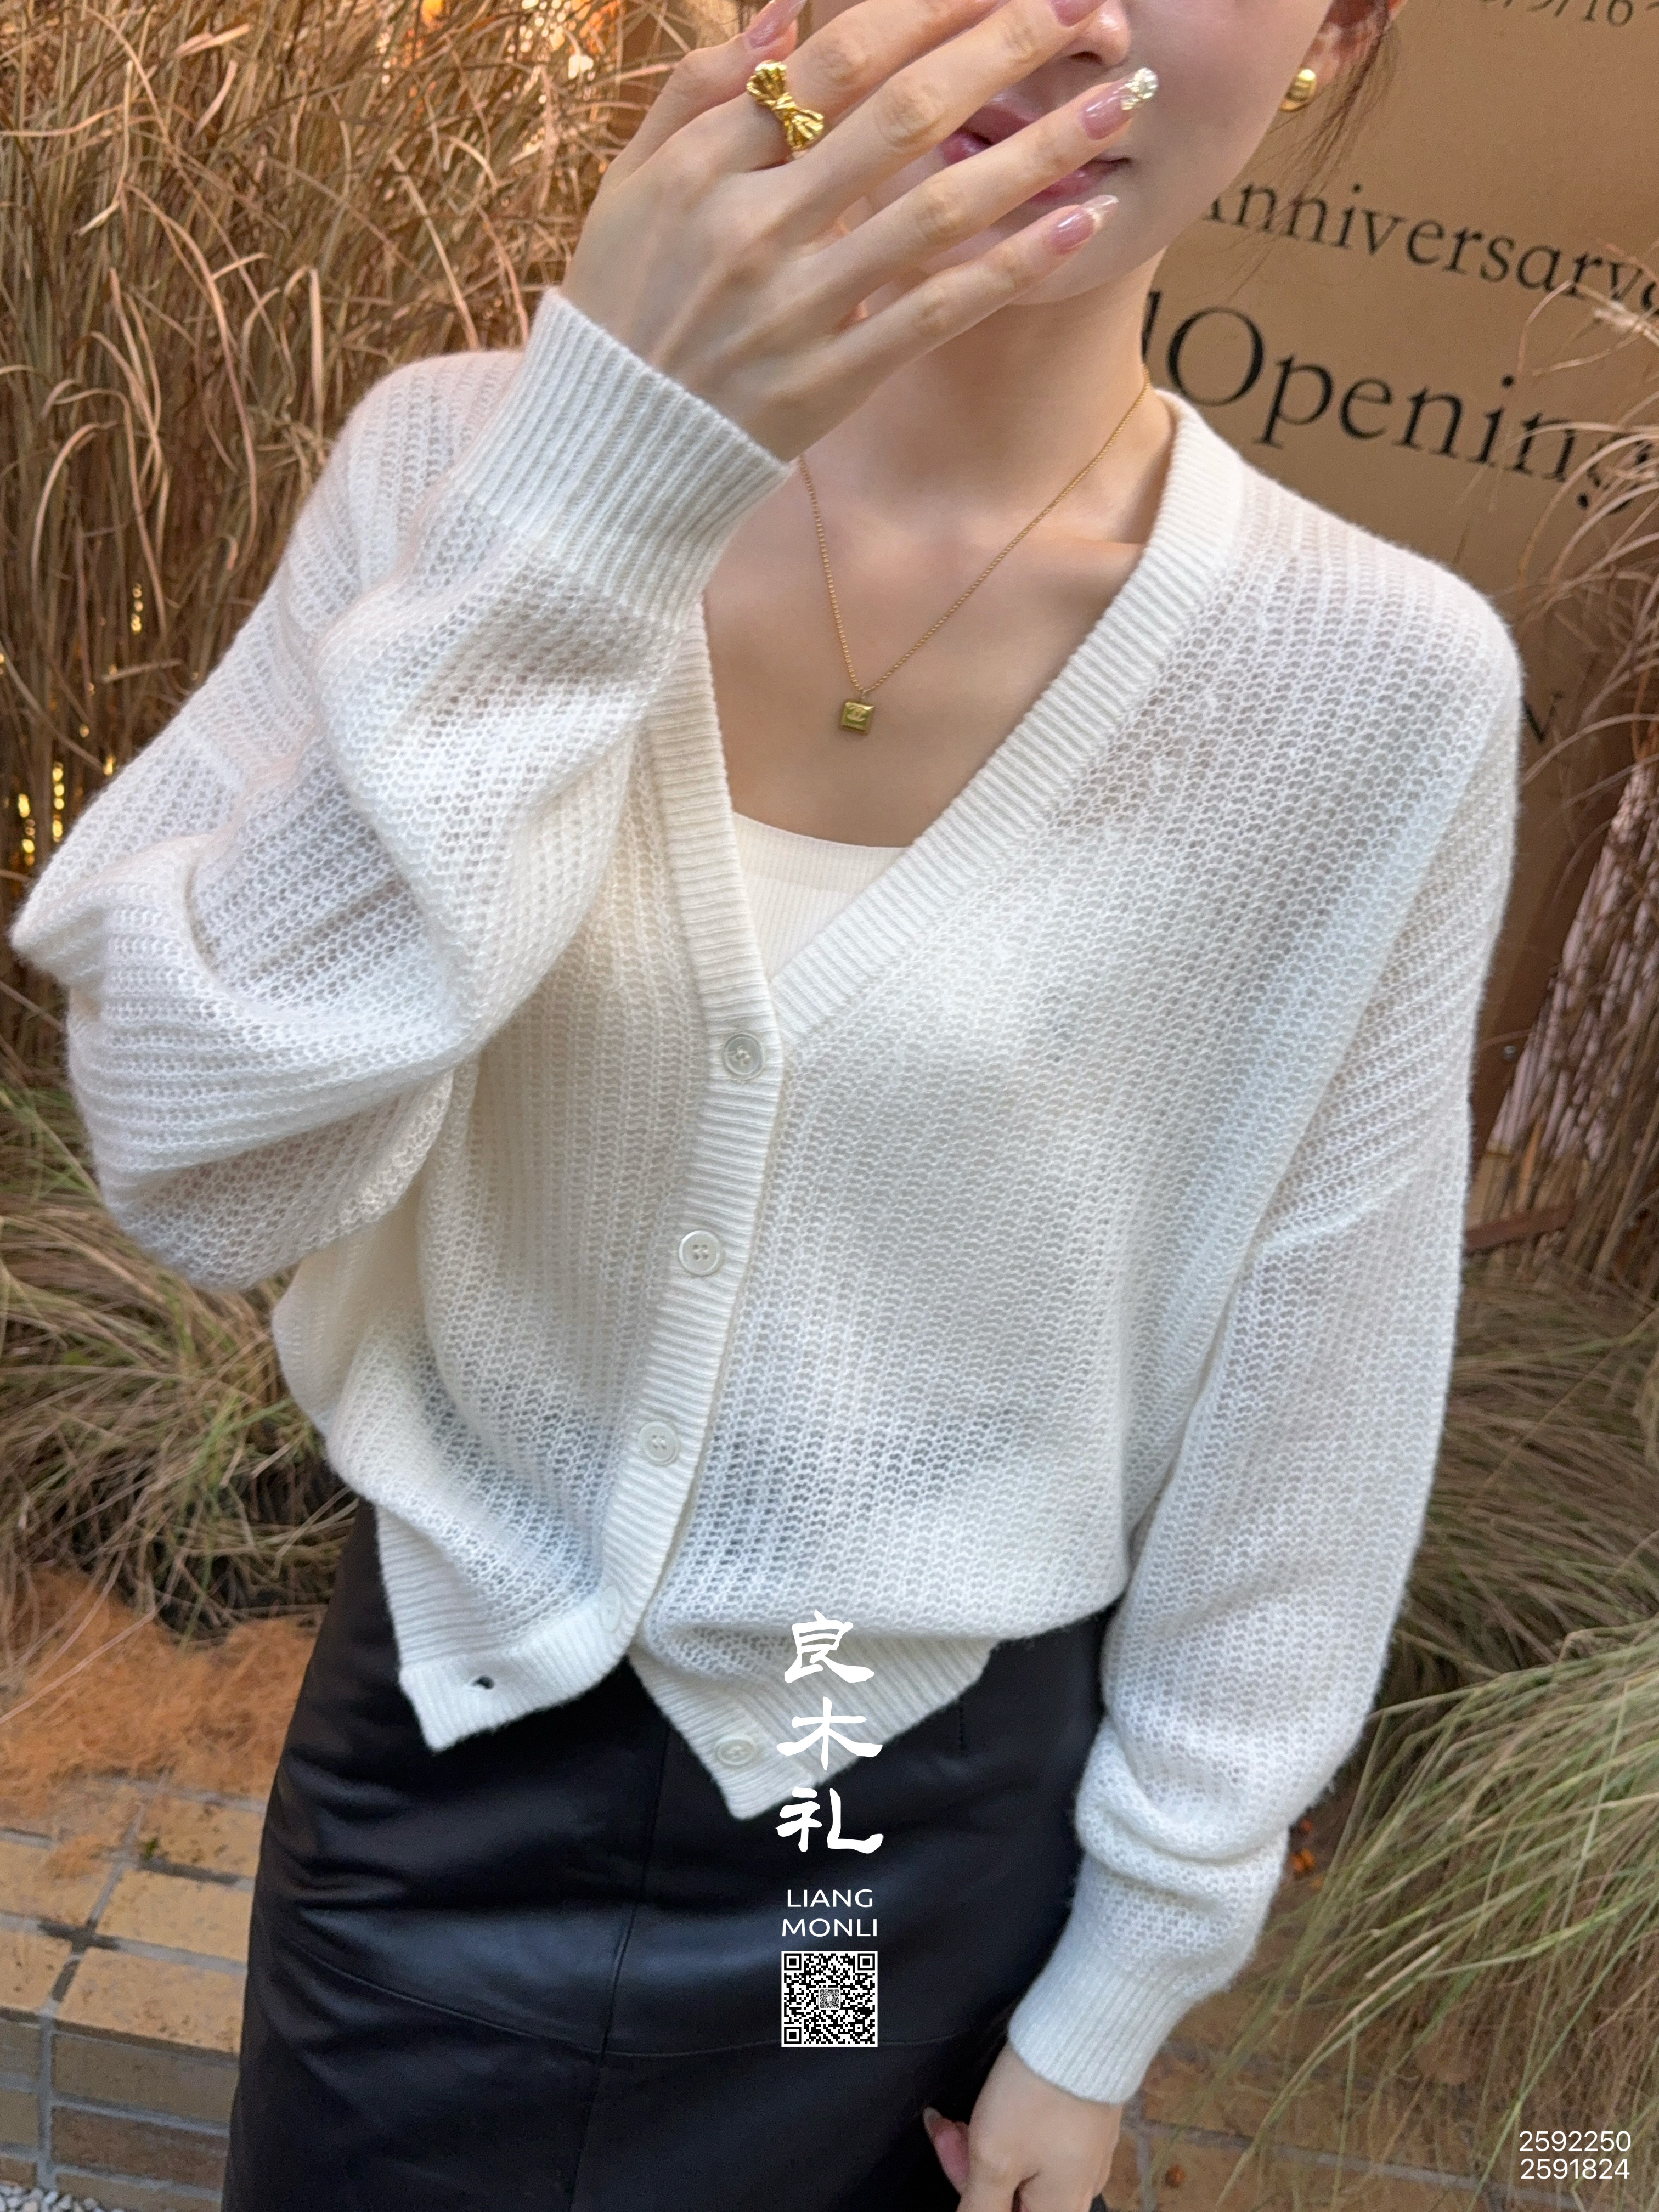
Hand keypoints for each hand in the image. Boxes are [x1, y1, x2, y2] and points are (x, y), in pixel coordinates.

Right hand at [560, 0, 1144, 457]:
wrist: (605, 449)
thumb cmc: (624, 307)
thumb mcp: (633, 185)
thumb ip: (701, 89)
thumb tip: (786, 5)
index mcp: (706, 164)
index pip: (838, 56)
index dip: (932, 5)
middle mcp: (755, 226)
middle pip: (903, 113)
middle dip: (1007, 47)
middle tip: (1092, 5)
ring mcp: (796, 308)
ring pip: (938, 208)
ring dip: (1042, 149)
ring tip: (1121, 103)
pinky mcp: (828, 380)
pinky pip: (936, 311)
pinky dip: (1012, 264)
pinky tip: (1081, 221)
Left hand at [923, 2041, 1123, 2210]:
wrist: (1084, 2033)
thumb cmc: (1039, 2098)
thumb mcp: (994, 2159)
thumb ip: (979, 2206)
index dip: (964, 2186)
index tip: (947, 2146)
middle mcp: (1079, 2192)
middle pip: (1011, 2195)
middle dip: (970, 2164)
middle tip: (949, 2127)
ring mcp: (1086, 2157)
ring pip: (1025, 2167)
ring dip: (988, 2144)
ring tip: (968, 2113)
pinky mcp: (1087, 2125)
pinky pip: (1045, 2142)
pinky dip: (1015, 2128)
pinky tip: (998, 2103)